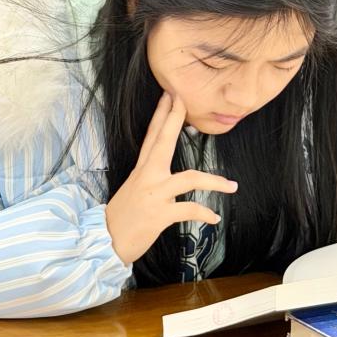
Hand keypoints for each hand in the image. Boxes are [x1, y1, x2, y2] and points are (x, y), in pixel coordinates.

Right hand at [105, 94, 237, 265]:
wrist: (105, 241)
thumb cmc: (121, 217)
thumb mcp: (134, 189)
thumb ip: (150, 176)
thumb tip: (164, 169)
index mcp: (141, 169)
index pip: (152, 135)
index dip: (161, 114)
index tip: (169, 95)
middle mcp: (147, 176)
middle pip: (163, 141)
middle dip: (174, 119)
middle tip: (184, 100)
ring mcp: (154, 194)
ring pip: (189, 178)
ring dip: (213, 181)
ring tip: (231, 185)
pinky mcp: (159, 215)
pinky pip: (188, 210)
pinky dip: (204, 213)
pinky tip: (214, 217)